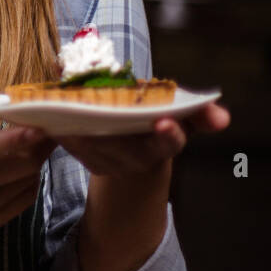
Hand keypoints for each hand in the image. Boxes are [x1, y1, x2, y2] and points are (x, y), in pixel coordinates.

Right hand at [0, 83, 55, 237]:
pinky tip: (26, 170)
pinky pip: (24, 199)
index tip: (45, 122)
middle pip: (24, 164)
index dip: (27, 134)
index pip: (1, 145)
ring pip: (28, 181)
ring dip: (37, 163)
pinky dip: (31, 182)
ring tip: (40, 146)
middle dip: (41, 146)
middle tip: (51, 130)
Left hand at [53, 102, 230, 176]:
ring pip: (93, 146)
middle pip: (124, 146)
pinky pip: (73, 147)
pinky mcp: (88, 161)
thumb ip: (199, 114)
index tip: (165, 122)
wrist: (134, 151)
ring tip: (63, 107)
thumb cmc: (156, 123)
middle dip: (111, 130)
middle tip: (94, 110)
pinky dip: (62, 132)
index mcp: (162, 145)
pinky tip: (48, 116)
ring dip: (77, 130)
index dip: (169, 134)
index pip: (171, 142)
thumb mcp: (180, 116)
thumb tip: (223, 118)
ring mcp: (111, 163)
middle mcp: (138, 159)